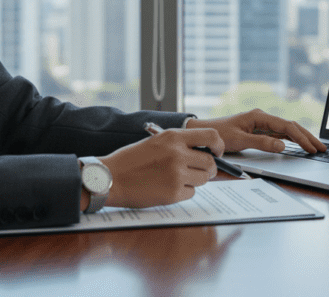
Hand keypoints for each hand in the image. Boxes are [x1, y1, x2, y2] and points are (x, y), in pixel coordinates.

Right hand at [94, 127, 223, 208]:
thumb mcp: (156, 141)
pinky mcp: (173, 193)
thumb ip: (179, 143)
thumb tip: (204, 151)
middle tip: (198, 171)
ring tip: (177, 178)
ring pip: (203, 179)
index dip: (218, 146)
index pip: (211, 136)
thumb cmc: (130, 160)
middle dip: (207, 169)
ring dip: (195, 181)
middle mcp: (178, 154)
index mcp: (174, 137)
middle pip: (210, 163)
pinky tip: (168, 188)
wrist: (110, 178)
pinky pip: (191, 193)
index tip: (216, 152)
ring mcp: (176, 174)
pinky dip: (183, 192)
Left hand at [187, 109, 326, 153]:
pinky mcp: (259, 130)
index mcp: (259, 116)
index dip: (301, 138)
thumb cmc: (218, 135)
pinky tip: (300, 145)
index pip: (287, 126)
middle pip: (291, 126)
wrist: (203, 132)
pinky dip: (292, 140)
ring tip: (316, 147)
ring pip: (287, 130)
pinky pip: (280, 134)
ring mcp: (262, 123)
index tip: (311, 148)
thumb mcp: (239, 140)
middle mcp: (262, 118)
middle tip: (322, 148)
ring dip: (302, 138)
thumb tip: (283, 146)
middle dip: (307, 137)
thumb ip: (261, 143)